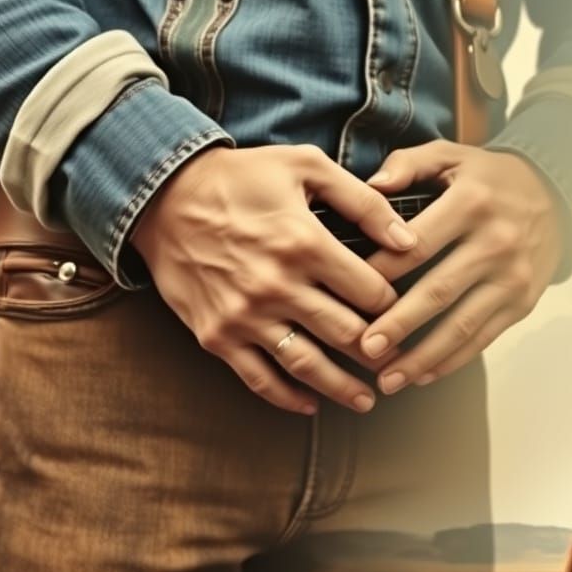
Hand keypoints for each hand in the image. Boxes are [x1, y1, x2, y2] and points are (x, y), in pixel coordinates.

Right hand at [130, 144, 419, 414]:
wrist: (162, 195)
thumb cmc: (240, 177)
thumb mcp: (306, 166)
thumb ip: (363, 202)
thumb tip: (409, 241)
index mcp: (304, 242)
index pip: (370, 291)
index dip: (394, 305)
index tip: (402, 311)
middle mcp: (276, 285)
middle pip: (346, 334)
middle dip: (380, 352)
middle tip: (398, 361)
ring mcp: (244, 315)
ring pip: (307, 365)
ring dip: (343, 388)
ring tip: (367, 399)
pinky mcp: (216, 335)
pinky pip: (258, 379)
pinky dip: (288, 398)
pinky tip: (312, 404)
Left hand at [354, 141, 565, 393]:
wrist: (557, 196)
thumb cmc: (490, 179)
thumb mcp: (451, 155)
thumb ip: (407, 164)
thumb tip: (370, 186)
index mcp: (471, 203)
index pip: (417, 245)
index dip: (380, 273)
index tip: (347, 294)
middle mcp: (495, 242)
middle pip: (438, 292)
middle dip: (398, 326)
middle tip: (365, 348)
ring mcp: (511, 277)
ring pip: (462, 325)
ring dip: (423, 357)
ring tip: (389, 378)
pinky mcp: (522, 302)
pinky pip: (483, 337)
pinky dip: (452, 360)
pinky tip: (424, 374)